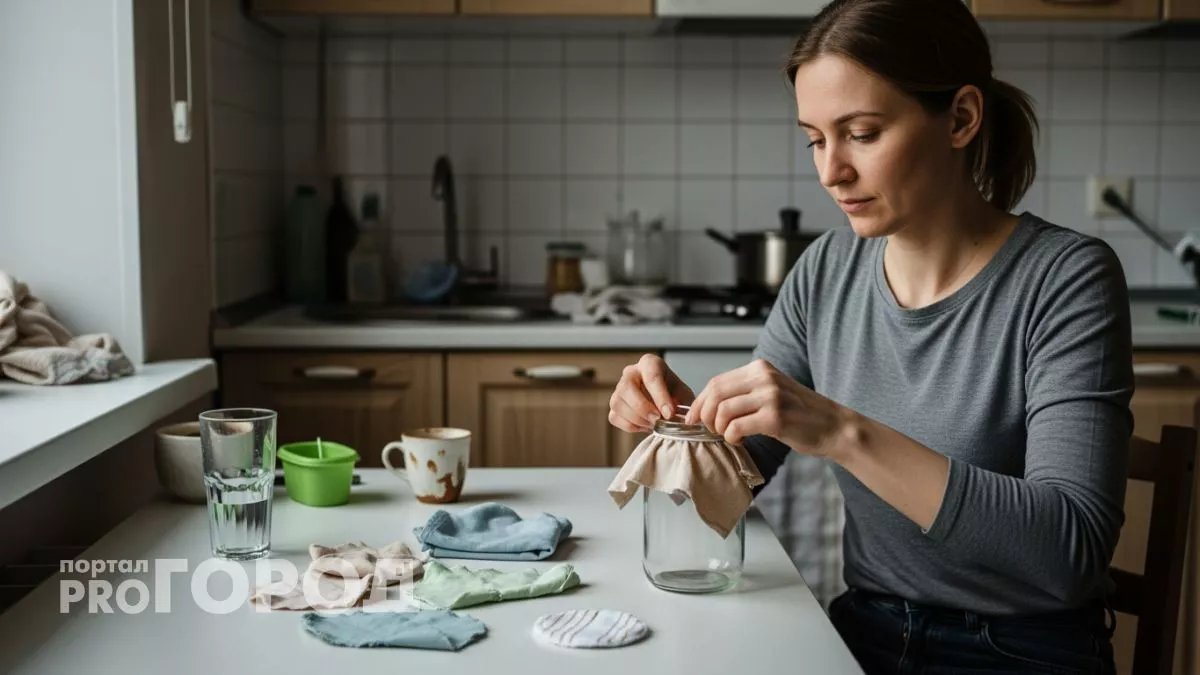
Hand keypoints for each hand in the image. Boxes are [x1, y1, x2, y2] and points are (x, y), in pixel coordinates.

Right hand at [608, 354, 695, 432]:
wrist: (666, 402)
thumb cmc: (674, 394)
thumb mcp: (683, 394)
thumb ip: (680, 403)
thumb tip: (671, 416)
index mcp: (650, 363)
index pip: (651, 376)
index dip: (660, 397)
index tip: (669, 413)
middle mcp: (630, 372)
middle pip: (627, 387)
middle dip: (643, 407)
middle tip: (658, 420)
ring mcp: (619, 388)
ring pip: (618, 403)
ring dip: (637, 419)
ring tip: (654, 424)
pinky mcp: (614, 405)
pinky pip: (615, 417)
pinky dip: (630, 426)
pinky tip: (644, 425)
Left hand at [684, 359, 848, 455]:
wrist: (835, 426)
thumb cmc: (802, 414)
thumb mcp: (772, 391)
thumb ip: (745, 391)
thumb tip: (709, 404)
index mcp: (760, 368)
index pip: (717, 382)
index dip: (699, 402)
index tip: (693, 418)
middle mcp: (764, 378)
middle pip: (716, 394)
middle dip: (705, 416)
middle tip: (710, 430)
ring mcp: (770, 396)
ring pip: (723, 411)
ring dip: (719, 429)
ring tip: (729, 436)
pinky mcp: (775, 417)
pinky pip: (736, 427)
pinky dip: (731, 437)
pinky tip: (740, 441)